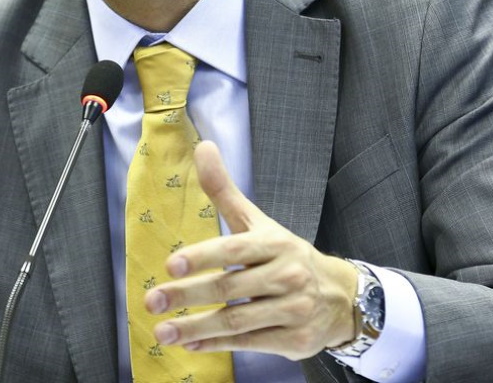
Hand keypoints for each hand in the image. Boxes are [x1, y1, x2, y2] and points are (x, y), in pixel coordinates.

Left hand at [142, 141, 358, 360]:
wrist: (340, 297)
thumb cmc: (287, 256)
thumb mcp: (259, 222)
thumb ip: (225, 190)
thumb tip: (203, 147)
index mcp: (275, 243)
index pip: (233, 250)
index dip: (201, 258)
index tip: (170, 266)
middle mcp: (287, 275)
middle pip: (230, 287)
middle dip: (187, 295)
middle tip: (152, 301)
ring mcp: (293, 309)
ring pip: (237, 321)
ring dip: (196, 327)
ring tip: (163, 330)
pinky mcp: (294, 339)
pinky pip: (249, 343)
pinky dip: (216, 345)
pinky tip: (190, 343)